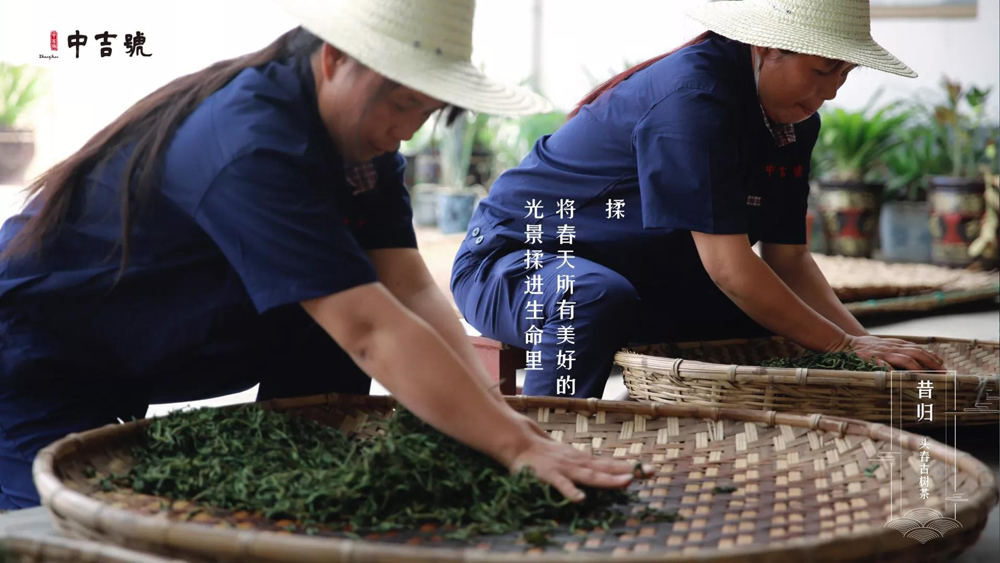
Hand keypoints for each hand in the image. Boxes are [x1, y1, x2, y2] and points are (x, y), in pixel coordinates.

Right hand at [496, 414, 654, 501]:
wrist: (517, 442)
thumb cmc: (542, 452)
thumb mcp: (567, 456)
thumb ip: (584, 464)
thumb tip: (602, 469)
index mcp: (582, 459)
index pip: (610, 462)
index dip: (629, 465)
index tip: (650, 469)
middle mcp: (578, 462)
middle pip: (607, 467)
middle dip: (629, 470)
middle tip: (651, 472)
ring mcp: (564, 468)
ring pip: (590, 475)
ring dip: (608, 478)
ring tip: (627, 481)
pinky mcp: (549, 475)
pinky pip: (561, 485)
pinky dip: (571, 492)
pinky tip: (581, 499)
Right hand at [842, 335, 944, 369]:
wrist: (843, 344)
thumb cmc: (864, 347)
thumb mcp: (883, 345)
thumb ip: (896, 349)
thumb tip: (913, 357)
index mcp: (895, 343)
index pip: (917, 348)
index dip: (931, 356)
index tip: (942, 364)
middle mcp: (892, 347)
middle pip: (916, 353)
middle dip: (931, 362)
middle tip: (942, 372)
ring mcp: (882, 353)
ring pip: (905, 358)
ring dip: (919, 368)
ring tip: (929, 376)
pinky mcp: (872, 359)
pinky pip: (885, 366)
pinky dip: (895, 372)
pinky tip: (902, 379)